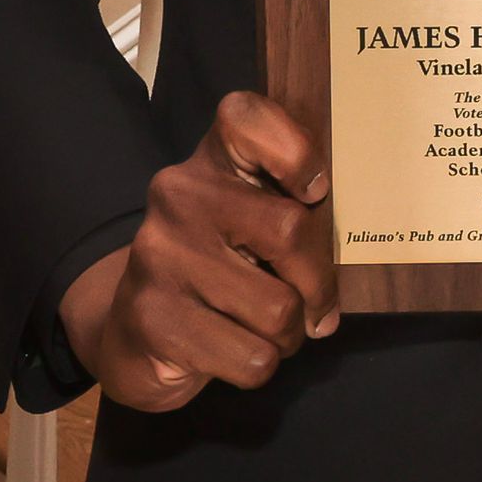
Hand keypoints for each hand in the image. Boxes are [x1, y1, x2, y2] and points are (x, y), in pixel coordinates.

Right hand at [58, 90, 338, 411]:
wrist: (137, 332)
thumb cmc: (220, 268)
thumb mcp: (253, 220)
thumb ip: (293, 209)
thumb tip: (344, 250)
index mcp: (212, 158)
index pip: (248, 117)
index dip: (297, 152)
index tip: (315, 192)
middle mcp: (178, 194)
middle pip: (289, 229)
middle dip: (317, 285)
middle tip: (313, 305)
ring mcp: (160, 255)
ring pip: (278, 308)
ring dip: (289, 335)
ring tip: (268, 330)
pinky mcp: (152, 317)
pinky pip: (251, 358)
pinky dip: (260, 364)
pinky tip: (235, 350)